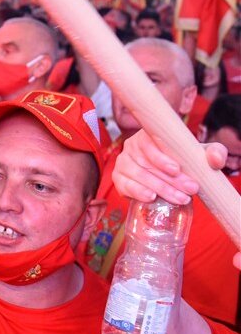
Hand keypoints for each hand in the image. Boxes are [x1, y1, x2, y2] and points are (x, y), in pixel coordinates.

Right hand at [112, 129, 226, 204]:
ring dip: (159, 188)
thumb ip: (214, 153)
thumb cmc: (184, 161)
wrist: (170, 177)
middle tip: (190, 190)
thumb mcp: (200, 154)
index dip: (161, 157)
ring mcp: (123, 163)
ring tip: (180, 199)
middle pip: (147, 163)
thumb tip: (215, 159)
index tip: (177, 169)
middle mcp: (131, 146)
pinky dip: (137, 191)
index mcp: (147, 135)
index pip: (149, 143)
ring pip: (138, 175)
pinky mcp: (119, 179)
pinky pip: (124, 185)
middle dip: (169, 179)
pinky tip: (151, 198)